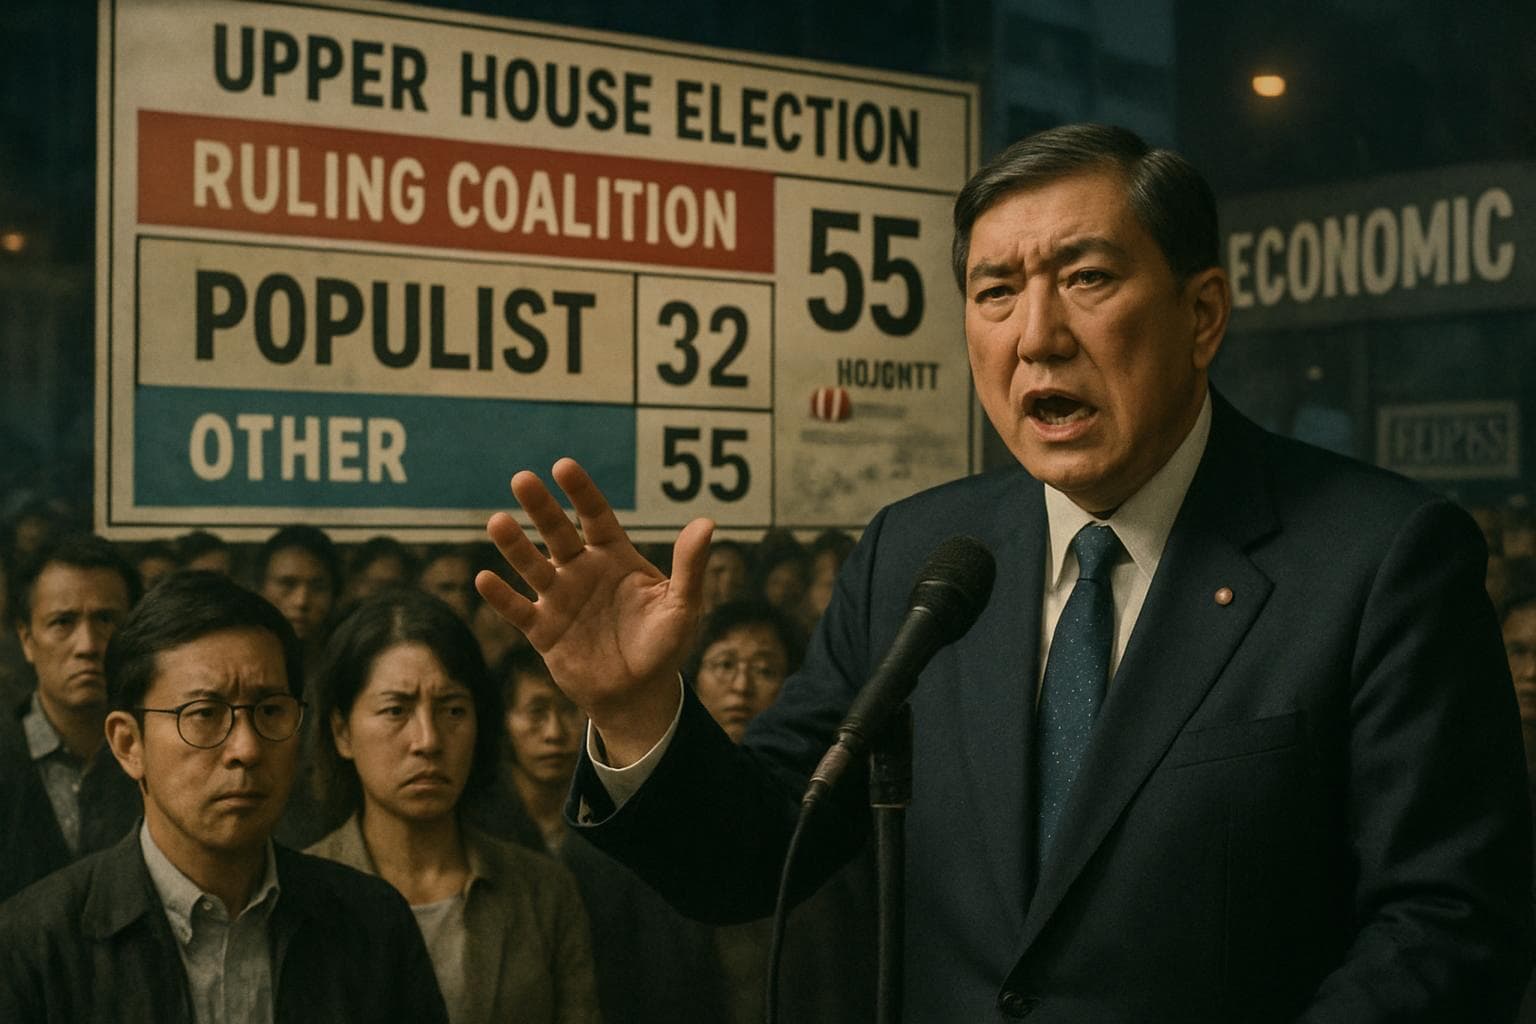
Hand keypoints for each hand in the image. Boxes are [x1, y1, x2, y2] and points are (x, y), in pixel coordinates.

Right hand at [476, 458, 713, 765]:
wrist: (639, 693)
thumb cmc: (664, 645)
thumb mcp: (683, 605)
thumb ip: (690, 566)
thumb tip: (707, 522)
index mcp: (615, 558)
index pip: (595, 516)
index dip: (581, 492)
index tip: (563, 466)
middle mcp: (583, 571)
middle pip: (558, 533)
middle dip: (541, 507)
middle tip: (522, 479)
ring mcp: (560, 599)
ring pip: (533, 566)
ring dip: (515, 546)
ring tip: (497, 522)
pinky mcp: (544, 631)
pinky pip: (519, 610)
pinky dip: (502, 597)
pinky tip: (484, 579)